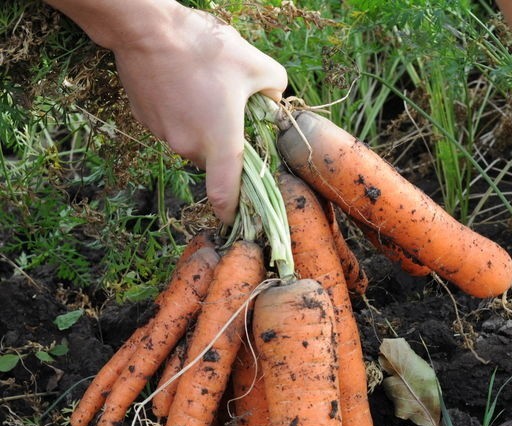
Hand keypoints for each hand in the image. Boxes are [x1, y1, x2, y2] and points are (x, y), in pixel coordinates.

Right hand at [110, 6, 287, 223]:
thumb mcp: (257, 65)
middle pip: (214, 159)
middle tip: (232, 108)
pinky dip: (181, 113)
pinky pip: (171, 125)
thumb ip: (275, 90)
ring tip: (205, 86)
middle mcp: (189, 147)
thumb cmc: (206, 49)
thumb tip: (273, 101)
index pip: (225, 193)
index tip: (236, 219)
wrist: (145, 28)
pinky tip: (182, 82)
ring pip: (192, 140)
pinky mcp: (144, 120)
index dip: (231, 210)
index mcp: (220, 143)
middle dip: (225, 142)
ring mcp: (162, 135)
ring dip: (202, 125)